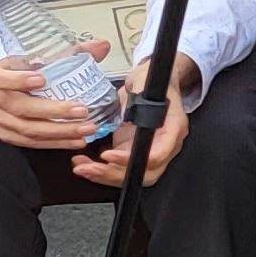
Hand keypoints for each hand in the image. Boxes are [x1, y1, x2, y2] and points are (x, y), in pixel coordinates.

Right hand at [0, 44, 111, 150]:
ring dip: (60, 131)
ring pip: (28, 129)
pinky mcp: (9, 136)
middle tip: (82, 110)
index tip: (42, 79)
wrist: (5, 91)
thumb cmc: (25, 71)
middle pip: (20, 107)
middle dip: (53, 111)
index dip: (18, 80)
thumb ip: (70, 52)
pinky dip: (57, 143)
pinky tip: (78, 140)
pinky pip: (33, 143)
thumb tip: (102, 45)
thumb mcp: (39, 58)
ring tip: (87, 128)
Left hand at [72, 53, 196, 185]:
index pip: (157, 155)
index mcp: (174, 128)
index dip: (132, 160)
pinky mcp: (135, 150)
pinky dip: (101, 169)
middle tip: (88, 169)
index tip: (107, 155)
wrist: (151, 81)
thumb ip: (140, 97)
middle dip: (114, 174)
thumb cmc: (151, 80)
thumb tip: (132, 109)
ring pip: (132, 175)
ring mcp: (150, 150)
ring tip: (81, 168)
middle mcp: (166, 144)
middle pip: (145, 173)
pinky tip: (84, 164)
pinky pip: (121, 168)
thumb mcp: (145, 83)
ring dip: (104, 176)